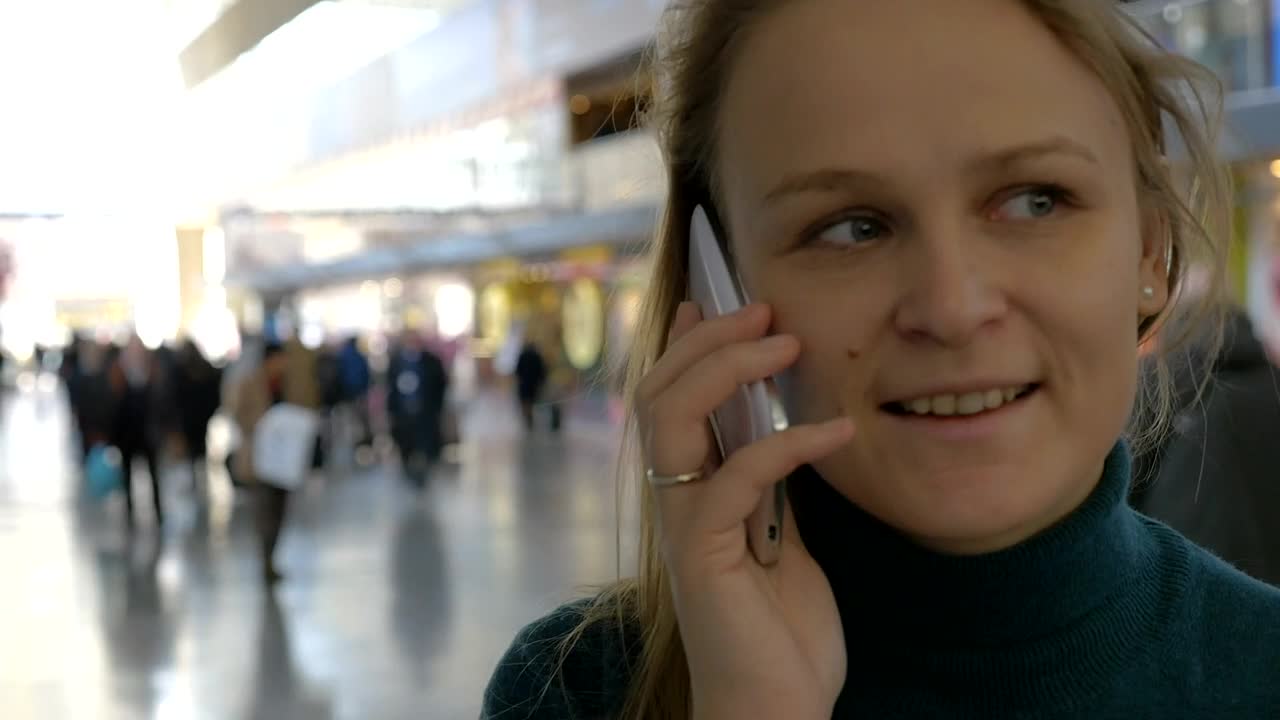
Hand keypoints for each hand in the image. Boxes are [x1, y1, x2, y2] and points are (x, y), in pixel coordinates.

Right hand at [636, 301, 853, 718]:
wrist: (775, 708)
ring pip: (672, 417)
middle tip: (762, 310)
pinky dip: (788, 443)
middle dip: (708, 341)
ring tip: (785, 344)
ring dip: (727, 369)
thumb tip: (777, 423)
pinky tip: (838, 432)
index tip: (716, 300)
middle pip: (658, 393)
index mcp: (688, 491)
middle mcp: (673, 500)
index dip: (685, 345)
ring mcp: (682, 525)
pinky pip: (737, 477)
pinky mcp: (704, 554)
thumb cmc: (781, 631)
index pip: (668, 399)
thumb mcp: (781, 538)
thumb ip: (768, 484)